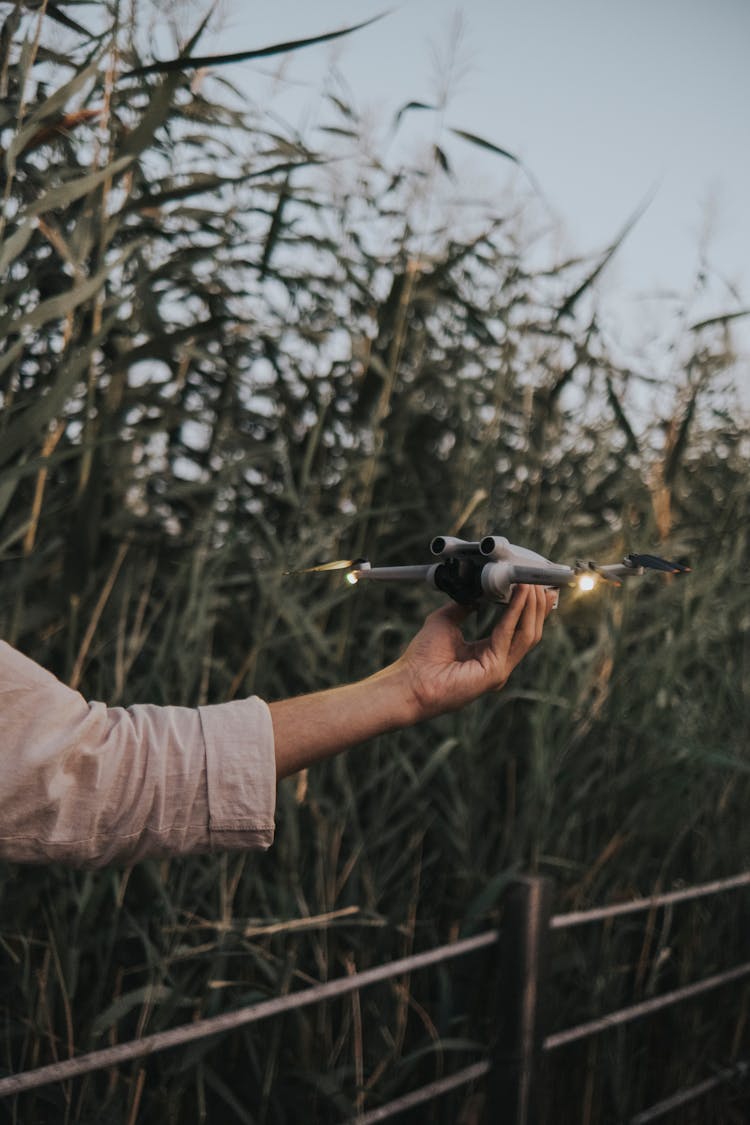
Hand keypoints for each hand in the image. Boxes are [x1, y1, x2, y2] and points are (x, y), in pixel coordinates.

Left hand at [395, 584, 554, 721]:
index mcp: (488, 655)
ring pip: (527, 634)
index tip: (535, 587)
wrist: (408, 682)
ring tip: (530, 584)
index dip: (529, 609)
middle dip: (536, 605)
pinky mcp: (494, 671)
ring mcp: (499, 670)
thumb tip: (479, 591)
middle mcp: (498, 664)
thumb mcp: (446, 621)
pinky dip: (515, 612)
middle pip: (529, 631)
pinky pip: (509, 635)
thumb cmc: (421, 658)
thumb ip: (465, 606)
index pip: (518, 630)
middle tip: (538, 581)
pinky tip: (517, 594)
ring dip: (531, 607)